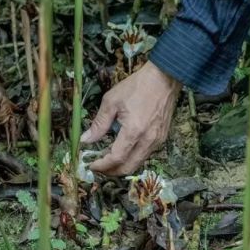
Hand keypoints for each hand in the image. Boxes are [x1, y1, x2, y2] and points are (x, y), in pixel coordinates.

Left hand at [81, 61, 181, 175]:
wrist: (163, 78)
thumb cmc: (137, 86)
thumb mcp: (112, 101)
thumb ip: (99, 123)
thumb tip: (86, 140)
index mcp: (134, 131)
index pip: (116, 158)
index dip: (102, 165)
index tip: (91, 165)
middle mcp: (148, 140)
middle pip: (128, 167)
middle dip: (111, 171)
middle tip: (98, 166)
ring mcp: (157, 141)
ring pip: (137, 163)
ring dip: (122, 164)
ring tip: (107, 157)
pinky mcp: (162, 138)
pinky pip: (145, 154)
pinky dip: (132, 157)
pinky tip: (123, 148)